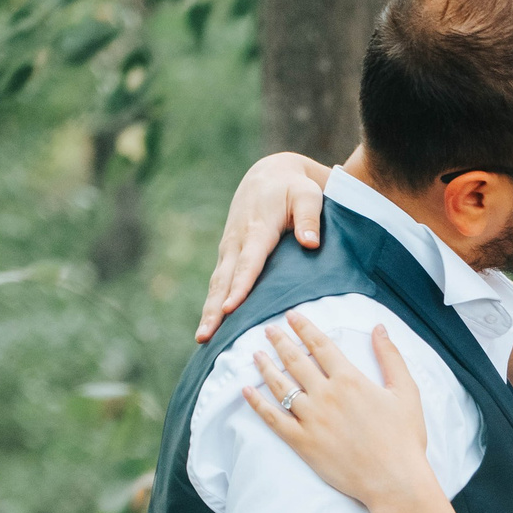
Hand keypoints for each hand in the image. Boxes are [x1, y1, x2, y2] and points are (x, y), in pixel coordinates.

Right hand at [196, 152, 329, 342]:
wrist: (268, 175)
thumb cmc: (293, 188)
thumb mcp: (308, 195)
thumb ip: (309, 218)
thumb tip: (310, 244)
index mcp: (257, 228)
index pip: (248, 262)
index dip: (240, 286)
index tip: (231, 308)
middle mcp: (237, 241)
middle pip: (224, 279)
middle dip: (215, 308)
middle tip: (206, 335)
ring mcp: (229, 248)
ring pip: (217, 283)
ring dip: (209, 310)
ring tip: (203, 338)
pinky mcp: (229, 254)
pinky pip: (219, 282)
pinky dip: (213, 303)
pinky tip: (212, 327)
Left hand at [244, 315, 432, 510]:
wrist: (394, 480)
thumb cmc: (404, 437)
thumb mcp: (406, 391)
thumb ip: (391, 356)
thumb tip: (379, 327)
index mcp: (350, 379)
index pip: (320, 345)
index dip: (304, 328)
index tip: (292, 316)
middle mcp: (326, 395)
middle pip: (295, 360)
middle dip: (280, 341)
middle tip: (268, 330)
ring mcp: (311, 419)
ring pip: (280, 386)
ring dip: (265, 367)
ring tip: (256, 355)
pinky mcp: (303, 442)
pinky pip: (273, 419)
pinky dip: (257, 404)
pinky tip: (246, 391)